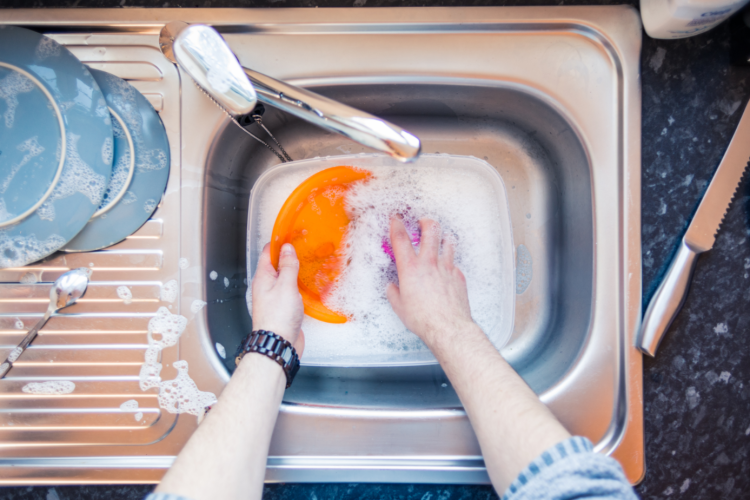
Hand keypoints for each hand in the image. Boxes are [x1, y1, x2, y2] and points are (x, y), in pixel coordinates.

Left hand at [251, 243, 304, 355]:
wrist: (278, 344)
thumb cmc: (277, 318)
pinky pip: (290, 291)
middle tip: (303, 247)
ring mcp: (275, 297)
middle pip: (276, 265)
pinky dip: (298, 285)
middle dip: (289, 255)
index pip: (269, 253)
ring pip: (284, 278)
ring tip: (308, 262)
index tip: (291, 234)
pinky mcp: (283, 307)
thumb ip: (287, 266)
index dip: (279, 242)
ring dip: (294, 270)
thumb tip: (287, 249)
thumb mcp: (285, 286)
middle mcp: (266, 286)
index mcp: (263, 278)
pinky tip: (307, 285)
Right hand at [386, 217, 474, 348]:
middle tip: (423, 221)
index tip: (396, 219)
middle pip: (430, 230)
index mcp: (410, 269)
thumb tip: (393, 288)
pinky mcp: (458, 276)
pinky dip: (450, 262)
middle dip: (426, 221)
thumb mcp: (399, 307)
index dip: (396, 224)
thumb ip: (394, 293)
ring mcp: (446, 268)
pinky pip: (454, 263)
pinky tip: (447, 267)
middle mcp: (429, 263)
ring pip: (447, 241)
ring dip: (442, 237)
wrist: (448, 327)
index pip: (400, 238)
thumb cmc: (424, 319)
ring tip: (440, 238)